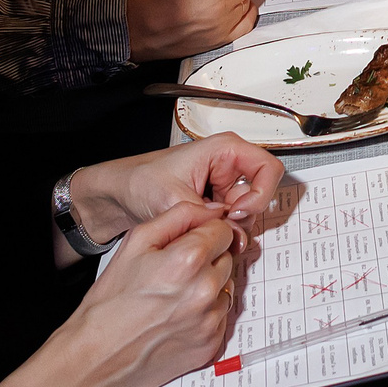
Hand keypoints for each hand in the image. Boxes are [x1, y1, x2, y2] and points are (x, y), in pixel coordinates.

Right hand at [2, 202, 243, 386]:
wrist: (96, 356)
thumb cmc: (110, 302)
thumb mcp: (136, 242)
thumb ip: (179, 216)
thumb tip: (209, 209)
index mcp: (189, 260)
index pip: (223, 230)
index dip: (205, 232)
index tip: (190, 241)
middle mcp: (205, 290)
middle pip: (227, 258)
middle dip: (207, 259)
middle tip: (176, 271)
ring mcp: (210, 321)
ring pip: (226, 287)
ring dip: (209, 286)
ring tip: (175, 295)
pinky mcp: (210, 345)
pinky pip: (221, 317)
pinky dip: (206, 314)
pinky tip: (179, 315)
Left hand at [72, 134, 285, 242]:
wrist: (119, 194)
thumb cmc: (140, 180)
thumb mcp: (173, 198)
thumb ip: (207, 217)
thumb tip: (235, 234)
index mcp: (225, 150)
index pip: (268, 169)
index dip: (260, 195)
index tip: (237, 213)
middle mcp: (228, 166)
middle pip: (260, 195)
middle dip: (243, 218)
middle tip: (220, 230)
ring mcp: (223, 186)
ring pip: (248, 213)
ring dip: (231, 229)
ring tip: (204, 232)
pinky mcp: (216, 204)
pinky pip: (232, 222)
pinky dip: (222, 234)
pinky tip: (201, 236)